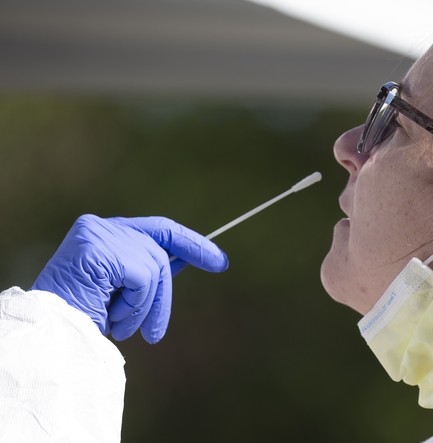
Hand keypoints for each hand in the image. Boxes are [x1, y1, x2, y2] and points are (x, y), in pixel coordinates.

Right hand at [32, 214, 227, 343]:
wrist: (48, 338)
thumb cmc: (80, 318)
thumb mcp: (121, 292)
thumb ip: (147, 270)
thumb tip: (184, 259)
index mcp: (104, 233)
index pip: (159, 229)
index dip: (191, 244)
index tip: (218, 260)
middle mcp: (100, 227)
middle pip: (159, 252)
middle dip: (164, 296)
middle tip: (156, 334)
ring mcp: (99, 234)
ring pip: (154, 266)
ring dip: (145, 307)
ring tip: (122, 327)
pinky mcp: (100, 248)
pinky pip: (143, 277)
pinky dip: (135, 304)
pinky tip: (112, 317)